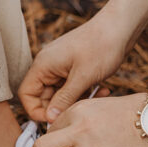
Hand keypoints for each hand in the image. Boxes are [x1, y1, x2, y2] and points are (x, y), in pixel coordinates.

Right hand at [18, 0, 147, 122]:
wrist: (121, 26)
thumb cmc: (101, 46)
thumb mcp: (83, 77)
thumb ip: (64, 99)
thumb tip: (50, 119)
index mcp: (43, 65)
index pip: (26, 94)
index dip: (37, 111)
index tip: (55, 120)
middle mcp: (49, 65)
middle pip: (43, 96)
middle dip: (61, 107)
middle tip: (80, 110)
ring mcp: (61, 65)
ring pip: (60, 93)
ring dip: (76, 100)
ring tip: (96, 97)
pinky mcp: (74, 67)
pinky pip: (72, 87)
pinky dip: (84, 92)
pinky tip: (102, 90)